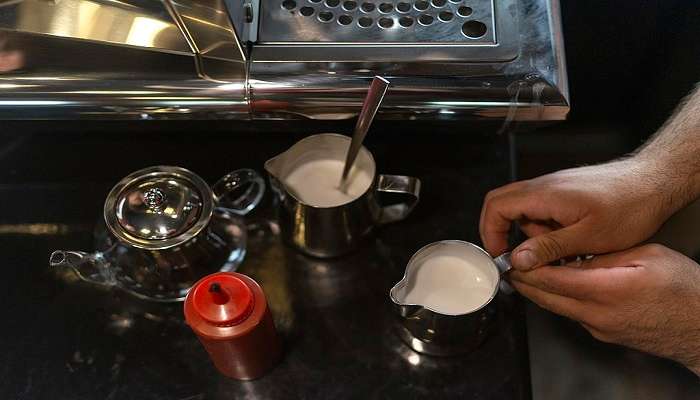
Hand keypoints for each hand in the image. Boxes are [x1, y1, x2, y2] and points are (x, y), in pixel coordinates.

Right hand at [479, 158, 683, 269]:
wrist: (655, 182)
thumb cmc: (630, 206)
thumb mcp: (588, 238)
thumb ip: (548, 248)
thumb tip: (518, 259)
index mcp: (544, 195)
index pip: (496, 207)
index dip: (491, 233)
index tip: (500, 255)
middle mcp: (544, 187)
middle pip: (503, 204)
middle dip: (502, 233)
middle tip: (515, 258)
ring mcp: (554, 188)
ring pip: (524, 210)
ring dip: (531, 234)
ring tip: (558, 253)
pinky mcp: (565, 192)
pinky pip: (543, 210)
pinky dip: (547, 229)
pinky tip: (570, 243)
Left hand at [509, 244, 699, 374]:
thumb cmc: (685, 290)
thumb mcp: (646, 255)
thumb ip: (603, 254)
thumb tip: (571, 250)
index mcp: (604, 290)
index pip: (549, 278)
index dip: (526, 266)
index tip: (512, 254)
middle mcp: (596, 314)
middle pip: (544, 297)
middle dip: (523, 279)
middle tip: (510, 262)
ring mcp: (598, 327)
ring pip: (555, 307)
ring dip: (538, 289)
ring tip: (528, 268)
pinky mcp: (603, 333)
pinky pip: (571, 314)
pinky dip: (559, 298)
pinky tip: (559, 283)